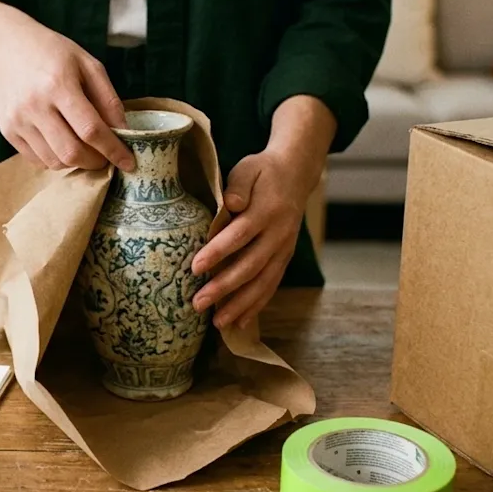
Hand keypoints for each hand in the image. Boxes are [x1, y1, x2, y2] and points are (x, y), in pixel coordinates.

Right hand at [0, 0, 132, 170]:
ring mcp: (18, 121)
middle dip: (96, 162)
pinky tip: (63, 142)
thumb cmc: (53, 55)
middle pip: (72, 152)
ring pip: (55, 161)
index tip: (128, 162)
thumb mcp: (88, 65)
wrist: (7, 48)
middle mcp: (35, 105)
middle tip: (106, 156)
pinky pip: (38, 160)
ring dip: (77, 162)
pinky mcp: (8, 131)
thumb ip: (108, 99)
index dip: (113, 150)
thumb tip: (123, 133)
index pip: (91, 129)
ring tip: (85, 147)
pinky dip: (57, 159)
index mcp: (59, 85)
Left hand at [190, 96, 334, 329]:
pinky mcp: (284, 259)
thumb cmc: (263, 172)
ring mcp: (284, 250)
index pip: (240, 234)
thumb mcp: (249, 168)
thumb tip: (232, 203)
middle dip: (224, 287)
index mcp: (267, 210)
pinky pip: (271, 286)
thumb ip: (239, 185)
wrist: (296, 175)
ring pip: (263, 283)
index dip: (219, 252)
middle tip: (197, 303)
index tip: (195, 267)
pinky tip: (240, 323)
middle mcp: (279, 234)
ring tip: (217, 323)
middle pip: (250, 266)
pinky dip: (256, 306)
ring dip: (240, 305)